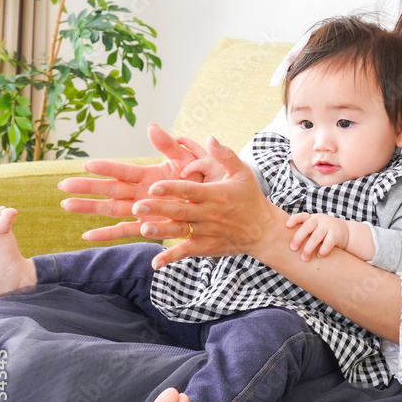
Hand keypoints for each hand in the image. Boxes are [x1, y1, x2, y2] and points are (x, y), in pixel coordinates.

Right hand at [58, 123, 212, 241]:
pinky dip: (106, 235)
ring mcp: (142, 210)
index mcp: (147, 174)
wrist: (214, 201)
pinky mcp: (148, 226)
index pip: (122, 170)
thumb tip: (150, 126)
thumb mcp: (185, 158)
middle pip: (109, 189)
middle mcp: (140, 192)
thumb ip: (168, 145)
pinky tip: (86, 236)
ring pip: (110, 209)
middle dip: (86, 187)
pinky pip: (125, 232)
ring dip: (88, 208)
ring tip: (66, 204)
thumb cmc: (201, 177)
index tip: (87, 165)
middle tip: (62, 185)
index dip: (105, 168)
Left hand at [129, 137, 278, 268]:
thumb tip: (210, 138)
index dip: (172, 187)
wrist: (263, 231)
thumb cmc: (250, 198)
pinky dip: (171, 257)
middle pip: (180, 210)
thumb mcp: (242, 173)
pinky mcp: (205, 247)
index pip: (190, 190)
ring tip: (143, 228)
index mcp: (214, 194)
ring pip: (181, 231)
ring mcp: (206, 232)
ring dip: (161, 231)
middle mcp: (209, 213)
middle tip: (137, 206)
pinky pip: (186, 252)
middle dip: (158, 208)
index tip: (154, 186)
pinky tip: (155, 263)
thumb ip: (225, 156)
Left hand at [286, 212, 349, 260]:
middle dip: (298, 238)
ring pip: (316, 236)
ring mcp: (329, 227)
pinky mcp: (337, 235)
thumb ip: (303, 231)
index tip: (287, 226)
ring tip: (304, 258)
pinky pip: (328, 243)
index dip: (294, 220)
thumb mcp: (315, 227)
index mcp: (312, 218)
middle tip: (292, 248)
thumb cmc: (324, 232)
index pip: (302, 216)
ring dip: (309, 248)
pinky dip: (323, 250)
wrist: (346, 233)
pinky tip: (319, 256)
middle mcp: (320, 220)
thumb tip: (281, 242)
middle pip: (307, 227)